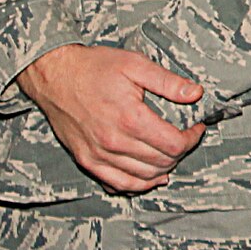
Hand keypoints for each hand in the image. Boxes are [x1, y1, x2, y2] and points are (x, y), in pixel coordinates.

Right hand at [17, 44, 206, 193]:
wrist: (54, 75)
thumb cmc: (94, 67)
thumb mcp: (135, 65)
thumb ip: (168, 82)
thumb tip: (196, 93)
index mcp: (130, 119)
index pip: (174, 144)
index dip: (192, 138)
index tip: (196, 127)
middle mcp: (114, 142)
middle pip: (161, 162)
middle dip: (180, 152)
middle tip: (185, 138)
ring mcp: (97, 154)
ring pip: (141, 177)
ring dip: (163, 169)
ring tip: (172, 154)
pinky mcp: (85, 159)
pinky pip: (115, 183)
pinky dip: (136, 185)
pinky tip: (149, 177)